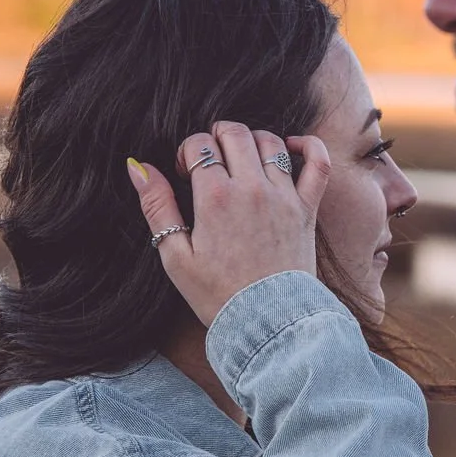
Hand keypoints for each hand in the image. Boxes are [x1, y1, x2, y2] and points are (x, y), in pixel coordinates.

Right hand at [127, 122, 331, 326]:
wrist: (268, 323)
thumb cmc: (218, 295)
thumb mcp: (175, 256)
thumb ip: (157, 206)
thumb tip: (137, 167)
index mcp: (216, 198)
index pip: (199, 144)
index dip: (188, 151)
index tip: (186, 173)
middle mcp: (252, 189)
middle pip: (234, 134)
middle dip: (216, 137)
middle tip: (211, 159)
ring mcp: (284, 197)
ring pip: (270, 142)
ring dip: (252, 139)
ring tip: (242, 157)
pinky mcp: (307, 209)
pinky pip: (317, 163)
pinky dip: (307, 146)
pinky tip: (290, 147)